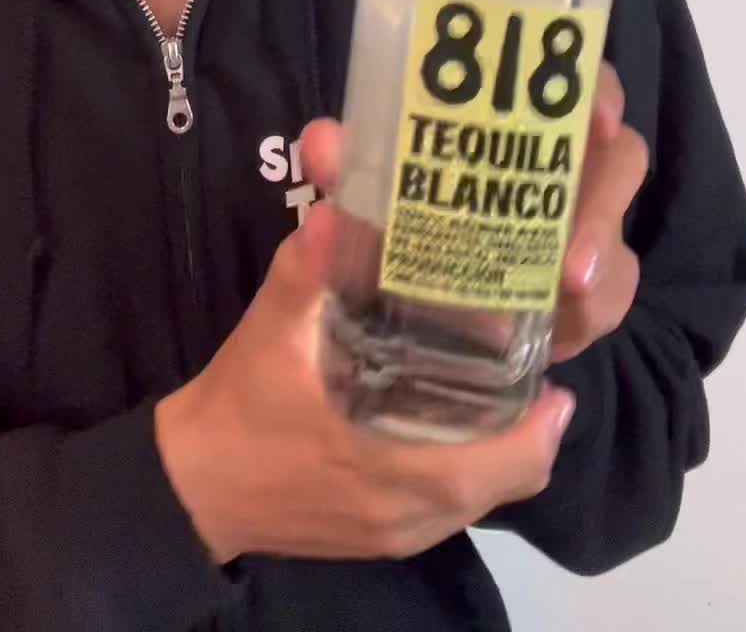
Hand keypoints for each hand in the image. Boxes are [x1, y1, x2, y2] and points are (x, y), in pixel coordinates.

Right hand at [154, 198, 574, 565]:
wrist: (191, 485)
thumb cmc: (239, 406)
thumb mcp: (272, 329)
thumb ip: (311, 269)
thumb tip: (341, 206)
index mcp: (396, 468)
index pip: (505, 464)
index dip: (540, 425)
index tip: (554, 377)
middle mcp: (409, 513)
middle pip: (507, 484)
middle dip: (531, 432)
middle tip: (531, 370)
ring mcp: (394, 533)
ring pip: (479, 501)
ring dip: (501, 454)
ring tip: (501, 389)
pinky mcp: (378, 538)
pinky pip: (446, 511)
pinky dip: (465, 472)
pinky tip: (449, 424)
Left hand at [303, 60, 649, 370]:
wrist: (367, 324)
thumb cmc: (371, 230)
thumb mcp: (353, 197)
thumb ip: (343, 169)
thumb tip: (325, 142)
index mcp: (509, 125)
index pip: (574, 83)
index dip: (596, 89)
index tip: (594, 115)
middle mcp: (556, 172)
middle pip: (619, 160)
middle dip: (604, 199)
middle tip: (574, 253)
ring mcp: (576, 238)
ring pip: (620, 243)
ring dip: (599, 267)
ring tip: (567, 293)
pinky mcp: (576, 300)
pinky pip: (605, 302)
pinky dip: (586, 316)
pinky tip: (556, 331)